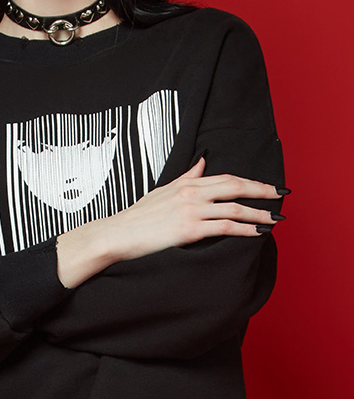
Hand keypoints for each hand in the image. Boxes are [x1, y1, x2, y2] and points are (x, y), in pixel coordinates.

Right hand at [102, 156, 285, 262]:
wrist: (117, 234)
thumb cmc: (137, 218)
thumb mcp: (162, 191)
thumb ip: (186, 178)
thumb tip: (202, 163)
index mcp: (186, 184)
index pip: (226, 178)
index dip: (250, 181)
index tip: (267, 186)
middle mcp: (191, 193)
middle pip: (235, 187)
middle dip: (262, 191)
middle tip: (281, 195)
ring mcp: (190, 210)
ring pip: (234, 208)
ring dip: (259, 213)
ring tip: (275, 219)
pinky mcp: (189, 229)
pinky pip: (224, 226)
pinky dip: (245, 228)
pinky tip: (258, 232)